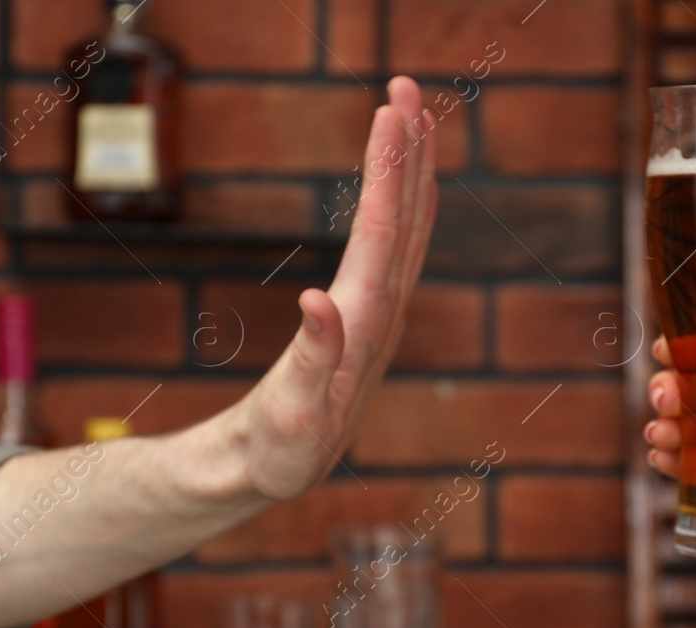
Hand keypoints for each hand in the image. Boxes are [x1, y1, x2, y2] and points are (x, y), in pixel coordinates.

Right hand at [232, 74, 437, 499]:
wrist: (284, 474)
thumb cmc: (282, 450)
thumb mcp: (293, 412)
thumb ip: (311, 357)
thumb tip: (319, 299)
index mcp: (363, 326)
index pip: (381, 234)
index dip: (387, 171)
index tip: (389, 113)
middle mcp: (382, 314)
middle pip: (403, 220)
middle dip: (408, 151)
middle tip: (404, 85)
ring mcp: (380, 316)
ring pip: (404, 230)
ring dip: (410, 171)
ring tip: (413, 115)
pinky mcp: (369, 321)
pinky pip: (394, 249)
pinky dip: (402, 206)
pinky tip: (405, 185)